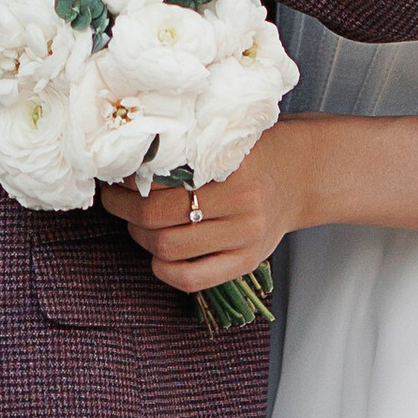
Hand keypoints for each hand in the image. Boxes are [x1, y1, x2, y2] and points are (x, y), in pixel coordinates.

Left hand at [99, 124, 319, 296]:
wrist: (301, 174)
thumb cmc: (256, 150)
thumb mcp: (226, 139)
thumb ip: (188, 149)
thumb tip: (130, 159)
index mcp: (233, 170)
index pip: (162, 185)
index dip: (129, 183)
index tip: (116, 174)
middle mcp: (242, 208)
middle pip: (158, 219)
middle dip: (125, 209)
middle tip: (116, 197)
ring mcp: (245, 240)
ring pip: (169, 249)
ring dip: (140, 236)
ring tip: (135, 221)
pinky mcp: (245, 263)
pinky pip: (193, 279)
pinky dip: (164, 270)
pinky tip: (157, 253)